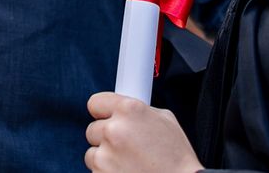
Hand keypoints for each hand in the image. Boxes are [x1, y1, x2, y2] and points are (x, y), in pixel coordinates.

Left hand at [84, 92, 199, 172]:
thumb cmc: (176, 157)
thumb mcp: (165, 120)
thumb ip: (140, 111)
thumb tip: (126, 109)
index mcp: (129, 109)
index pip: (96, 102)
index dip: (102, 111)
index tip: (107, 117)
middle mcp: (114, 130)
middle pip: (92, 129)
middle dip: (106, 137)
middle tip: (125, 145)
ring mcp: (105, 155)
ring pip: (92, 153)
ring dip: (105, 157)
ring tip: (129, 162)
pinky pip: (95, 170)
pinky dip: (107, 172)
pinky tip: (127, 172)